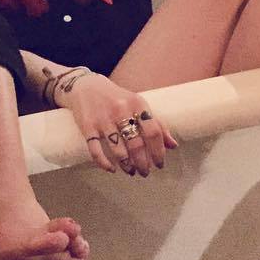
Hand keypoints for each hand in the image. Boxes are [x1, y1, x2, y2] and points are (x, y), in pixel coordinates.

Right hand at [55, 72, 177, 175]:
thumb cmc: (117, 99)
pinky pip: (95, 149)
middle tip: (145, 172)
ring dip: (126, 165)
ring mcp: (103, 118)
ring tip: (131, 171)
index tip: (159, 164)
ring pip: (117, 149)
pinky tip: (112, 169)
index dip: (159, 151)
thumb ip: (156, 123)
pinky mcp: (87, 125)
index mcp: (137, 103)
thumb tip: (173, 146)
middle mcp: (121, 110)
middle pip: (136, 144)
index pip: (153, 132)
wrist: (86, 86)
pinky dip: (104, 163)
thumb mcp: (138, 105)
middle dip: (142, 163)